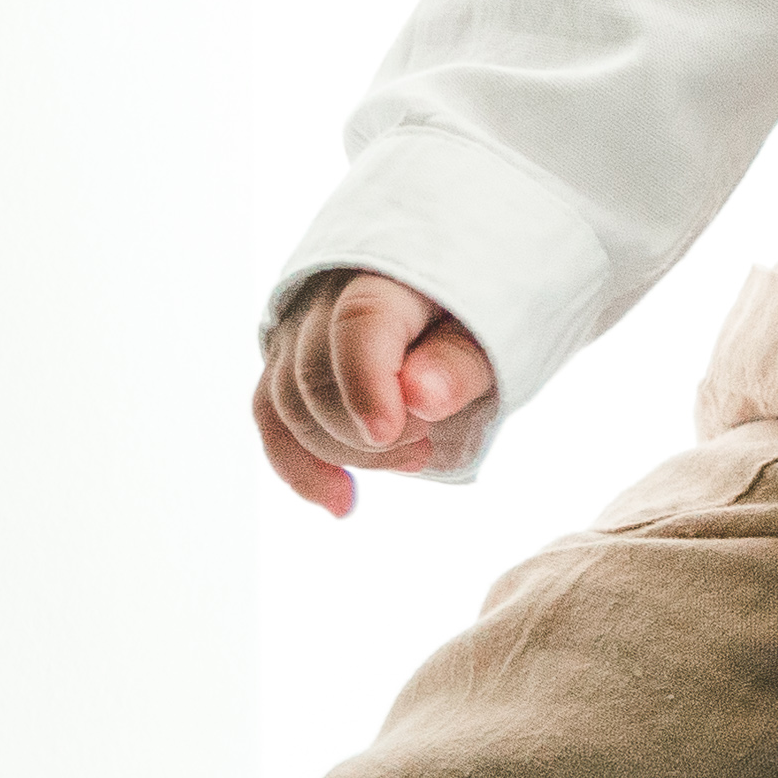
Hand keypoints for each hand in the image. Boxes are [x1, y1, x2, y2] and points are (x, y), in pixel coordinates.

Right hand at [255, 268, 500, 512]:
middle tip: (428, 445)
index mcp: (387, 274)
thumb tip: (421, 397)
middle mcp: (326, 296)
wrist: (476, 276)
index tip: (390, 433)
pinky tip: (342, 502)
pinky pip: (273, 419)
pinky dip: (301, 466)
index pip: (359, 327)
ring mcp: (299, 329)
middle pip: (314, 377)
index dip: (367, 386)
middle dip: (368, 433)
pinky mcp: (289, 360)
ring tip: (416, 457)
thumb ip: (461, 360)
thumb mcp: (504, 324)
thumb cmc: (493, 300)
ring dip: (344, 452)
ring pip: (285, 403)